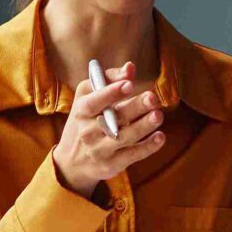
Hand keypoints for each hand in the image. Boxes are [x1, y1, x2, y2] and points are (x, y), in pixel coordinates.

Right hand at [53, 61, 166, 196]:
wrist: (71, 162)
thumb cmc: (84, 122)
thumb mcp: (87, 98)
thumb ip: (108, 80)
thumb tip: (130, 67)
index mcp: (81, 111)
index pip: (93, 102)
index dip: (111, 93)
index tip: (129, 83)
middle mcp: (88, 131)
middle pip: (114, 119)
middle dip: (134, 107)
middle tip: (152, 98)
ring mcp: (100, 150)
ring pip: (124, 137)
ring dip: (144, 126)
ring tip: (158, 115)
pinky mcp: (112, 164)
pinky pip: (132, 155)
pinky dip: (147, 147)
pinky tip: (160, 136)